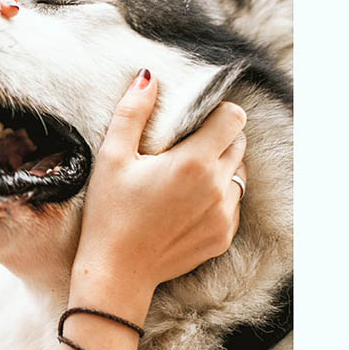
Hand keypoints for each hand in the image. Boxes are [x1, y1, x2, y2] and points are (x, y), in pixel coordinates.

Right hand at [70, 69, 246, 324]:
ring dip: (220, 167)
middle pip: (239, 144)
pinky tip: (187, 204)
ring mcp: (225, 215)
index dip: (217, 112)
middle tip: (185, 148)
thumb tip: (148, 76)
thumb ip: (132, 112)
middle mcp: (218, 187)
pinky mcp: (223, 237)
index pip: (233, 118)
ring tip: (185, 177)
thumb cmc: (110, 213)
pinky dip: (218, 197)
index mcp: (194, 162)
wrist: (116, 272)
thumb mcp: (112, 157)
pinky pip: (233, 204)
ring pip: (238, 174)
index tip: (195, 120)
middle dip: (218, 138)